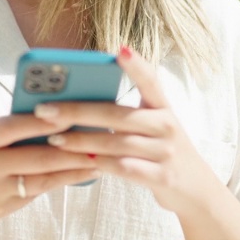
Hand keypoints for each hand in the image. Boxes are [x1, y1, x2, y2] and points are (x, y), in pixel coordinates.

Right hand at [0, 112, 101, 235]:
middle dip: (71, 149)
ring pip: (42, 178)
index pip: (17, 124)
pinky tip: (78, 176)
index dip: (47, 119)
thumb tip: (49, 118)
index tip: (75, 112)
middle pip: (37, 155)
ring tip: (97, 161)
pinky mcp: (2, 208)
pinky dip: (57, 183)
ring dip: (72, 170)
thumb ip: (5, 131)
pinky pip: (35, 193)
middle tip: (100, 140)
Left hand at [37, 46, 220, 215]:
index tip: (119, 50)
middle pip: (118, 114)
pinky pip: (123, 168)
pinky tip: (79, 161)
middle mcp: (167, 126)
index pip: (150, 80)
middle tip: (45, 109)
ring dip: (81, 140)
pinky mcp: (162, 177)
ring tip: (53, 138)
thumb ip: (123, 115)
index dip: (136, 65)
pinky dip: (99, 164)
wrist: (195, 189)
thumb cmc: (160, 151)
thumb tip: (74, 101)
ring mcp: (166, 152)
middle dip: (78, 111)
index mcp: (163, 107)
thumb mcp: (152, 127)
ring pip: (116, 143)